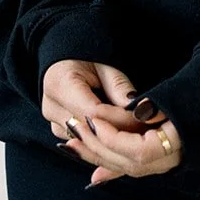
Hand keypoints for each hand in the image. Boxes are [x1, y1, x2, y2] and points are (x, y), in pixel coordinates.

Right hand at [41, 59, 183, 185]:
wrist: (67, 59)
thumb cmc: (87, 55)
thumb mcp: (105, 64)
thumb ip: (119, 87)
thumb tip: (139, 110)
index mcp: (59, 84)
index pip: (93, 112)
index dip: (121, 118)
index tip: (144, 117)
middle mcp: (51, 107)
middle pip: (89, 132)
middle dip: (121, 133)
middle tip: (148, 131)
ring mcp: (53, 122)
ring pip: (87, 142)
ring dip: (113, 140)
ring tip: (137, 132)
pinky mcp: (60, 131)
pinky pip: (85, 144)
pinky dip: (104, 141)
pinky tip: (122, 136)